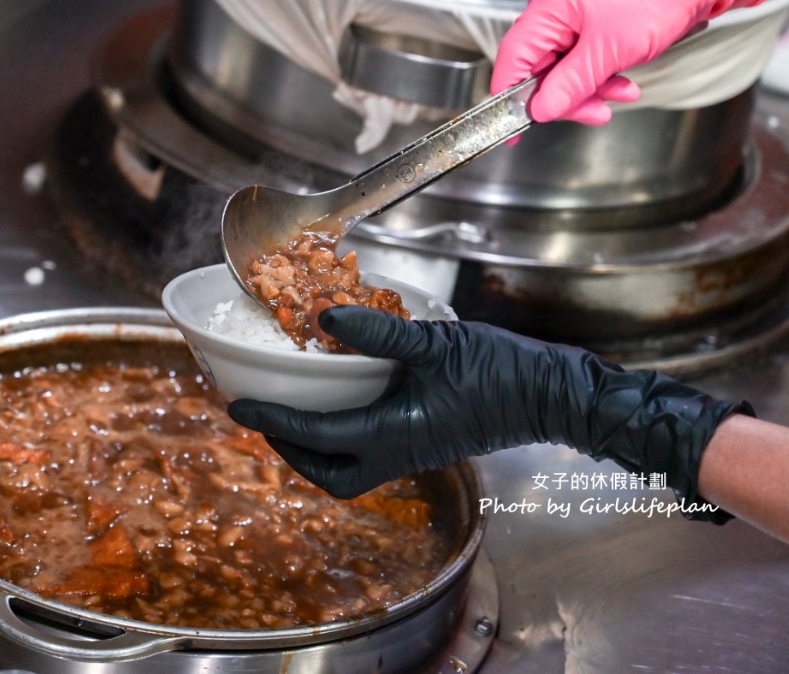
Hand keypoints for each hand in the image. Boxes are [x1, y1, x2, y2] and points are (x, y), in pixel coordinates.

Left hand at [227, 306, 750, 521]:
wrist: (552, 395)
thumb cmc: (501, 370)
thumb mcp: (435, 342)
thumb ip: (378, 333)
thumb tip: (324, 315)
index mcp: (394, 434)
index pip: (316, 437)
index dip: (271, 421)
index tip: (236, 408)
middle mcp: (399, 454)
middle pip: (327, 474)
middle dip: (289, 452)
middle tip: (262, 416)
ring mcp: (414, 453)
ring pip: (349, 471)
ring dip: (314, 449)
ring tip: (292, 413)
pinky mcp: (425, 443)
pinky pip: (370, 454)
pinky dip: (342, 437)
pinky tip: (339, 404)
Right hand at [492, 0, 788, 124]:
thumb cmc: (658, 1)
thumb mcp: (610, 52)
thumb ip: (569, 84)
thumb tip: (540, 110)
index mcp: (549, 4)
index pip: (513, 57)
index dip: (509, 96)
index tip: (511, 128)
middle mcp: (550, 5)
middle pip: (537, 67)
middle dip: (565, 95)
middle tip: (592, 113)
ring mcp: (567, 13)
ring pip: (559, 68)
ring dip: (586, 89)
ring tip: (619, 95)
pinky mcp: (583, 21)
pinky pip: (576, 59)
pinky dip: (596, 76)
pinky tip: (620, 83)